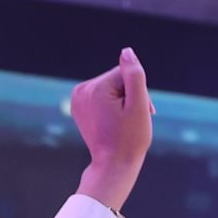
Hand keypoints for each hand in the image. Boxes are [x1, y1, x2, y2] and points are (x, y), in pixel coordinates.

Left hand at [72, 48, 153, 212]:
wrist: (113, 166)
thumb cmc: (130, 139)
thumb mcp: (139, 106)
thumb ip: (134, 75)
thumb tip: (127, 52)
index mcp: (95, 88)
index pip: (127, 74)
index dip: (139, 92)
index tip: (140, 112)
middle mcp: (82, 90)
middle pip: (117, 79)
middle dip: (129, 96)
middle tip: (132, 120)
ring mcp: (78, 98)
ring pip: (111, 87)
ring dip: (122, 101)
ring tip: (123, 122)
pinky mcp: (78, 105)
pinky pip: (102, 95)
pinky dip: (111, 105)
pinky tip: (113, 121)